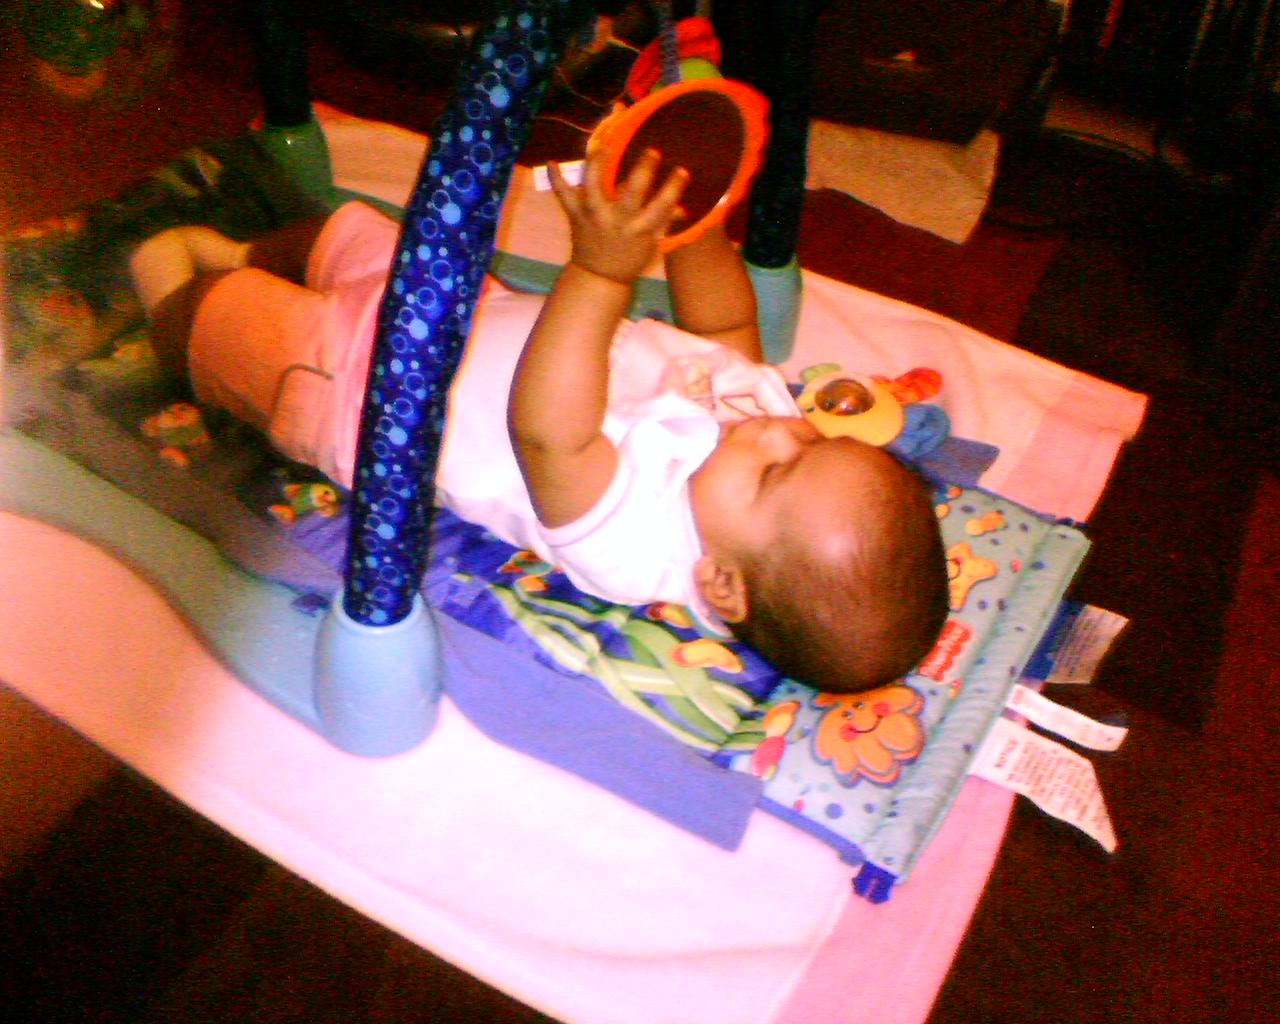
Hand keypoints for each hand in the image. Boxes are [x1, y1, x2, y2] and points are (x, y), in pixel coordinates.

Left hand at [548, 147, 688, 285]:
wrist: (598, 277)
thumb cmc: (629, 259)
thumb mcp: (650, 245)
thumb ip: (663, 223)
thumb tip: (682, 208)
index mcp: (639, 229)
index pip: (662, 205)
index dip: (674, 187)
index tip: (683, 171)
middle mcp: (617, 220)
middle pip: (633, 190)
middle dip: (644, 169)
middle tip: (652, 151)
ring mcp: (594, 216)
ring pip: (594, 185)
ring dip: (597, 163)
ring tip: (602, 144)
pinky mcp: (576, 216)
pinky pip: (564, 196)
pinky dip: (556, 180)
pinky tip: (551, 162)